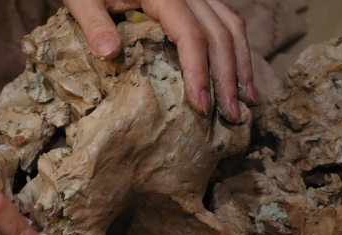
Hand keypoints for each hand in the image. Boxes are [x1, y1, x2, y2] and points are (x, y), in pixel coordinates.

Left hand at [63, 0, 255, 122]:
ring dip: (241, 64)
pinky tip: (238, 75)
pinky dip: (235, 49)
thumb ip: (94, 23)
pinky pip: (225, 21)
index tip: (201, 105)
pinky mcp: (197, 1)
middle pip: (219, 33)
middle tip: (232, 115)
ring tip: (247, 101)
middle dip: (227, 77)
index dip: (199, 71)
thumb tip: (109, 52)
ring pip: (231, 25)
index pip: (191, 34)